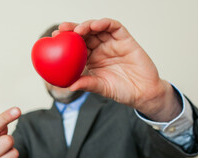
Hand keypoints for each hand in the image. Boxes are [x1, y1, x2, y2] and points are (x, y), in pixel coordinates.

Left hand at [54, 18, 181, 121]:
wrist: (143, 93)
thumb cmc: (122, 91)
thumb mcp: (101, 88)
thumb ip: (87, 84)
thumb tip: (69, 86)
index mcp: (92, 60)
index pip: (76, 48)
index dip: (65, 42)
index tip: (53, 40)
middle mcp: (100, 50)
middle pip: (84, 35)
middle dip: (72, 30)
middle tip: (61, 30)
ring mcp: (112, 43)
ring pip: (97, 28)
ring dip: (86, 25)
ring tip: (78, 30)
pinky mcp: (125, 39)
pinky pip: (114, 27)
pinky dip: (104, 24)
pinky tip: (95, 26)